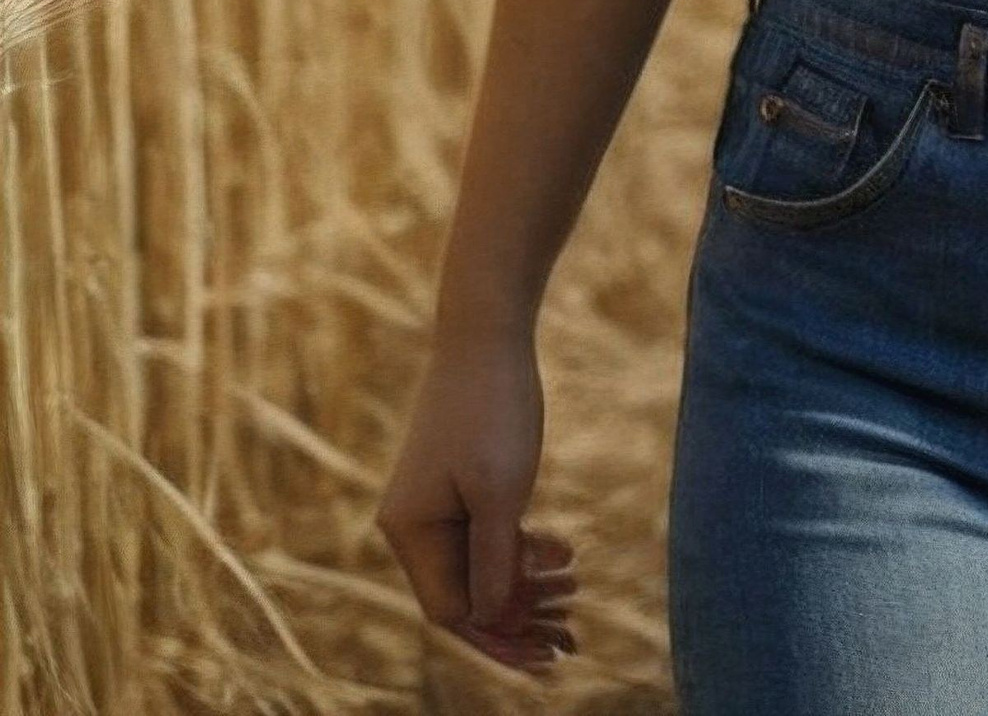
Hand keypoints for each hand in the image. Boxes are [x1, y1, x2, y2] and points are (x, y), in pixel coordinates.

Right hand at [374, 329, 578, 676]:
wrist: (488, 330)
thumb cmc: (494, 408)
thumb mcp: (500, 492)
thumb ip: (494, 561)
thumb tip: (490, 620)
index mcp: (410, 532)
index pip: (451, 611)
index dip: (499, 637)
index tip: (547, 655)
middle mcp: (413, 524)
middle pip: (465, 595)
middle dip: (519, 618)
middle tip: (571, 638)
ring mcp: (434, 503)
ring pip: (480, 566)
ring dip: (527, 584)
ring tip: (577, 587)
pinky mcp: (458, 483)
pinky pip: (487, 534)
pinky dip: (523, 548)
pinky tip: (564, 550)